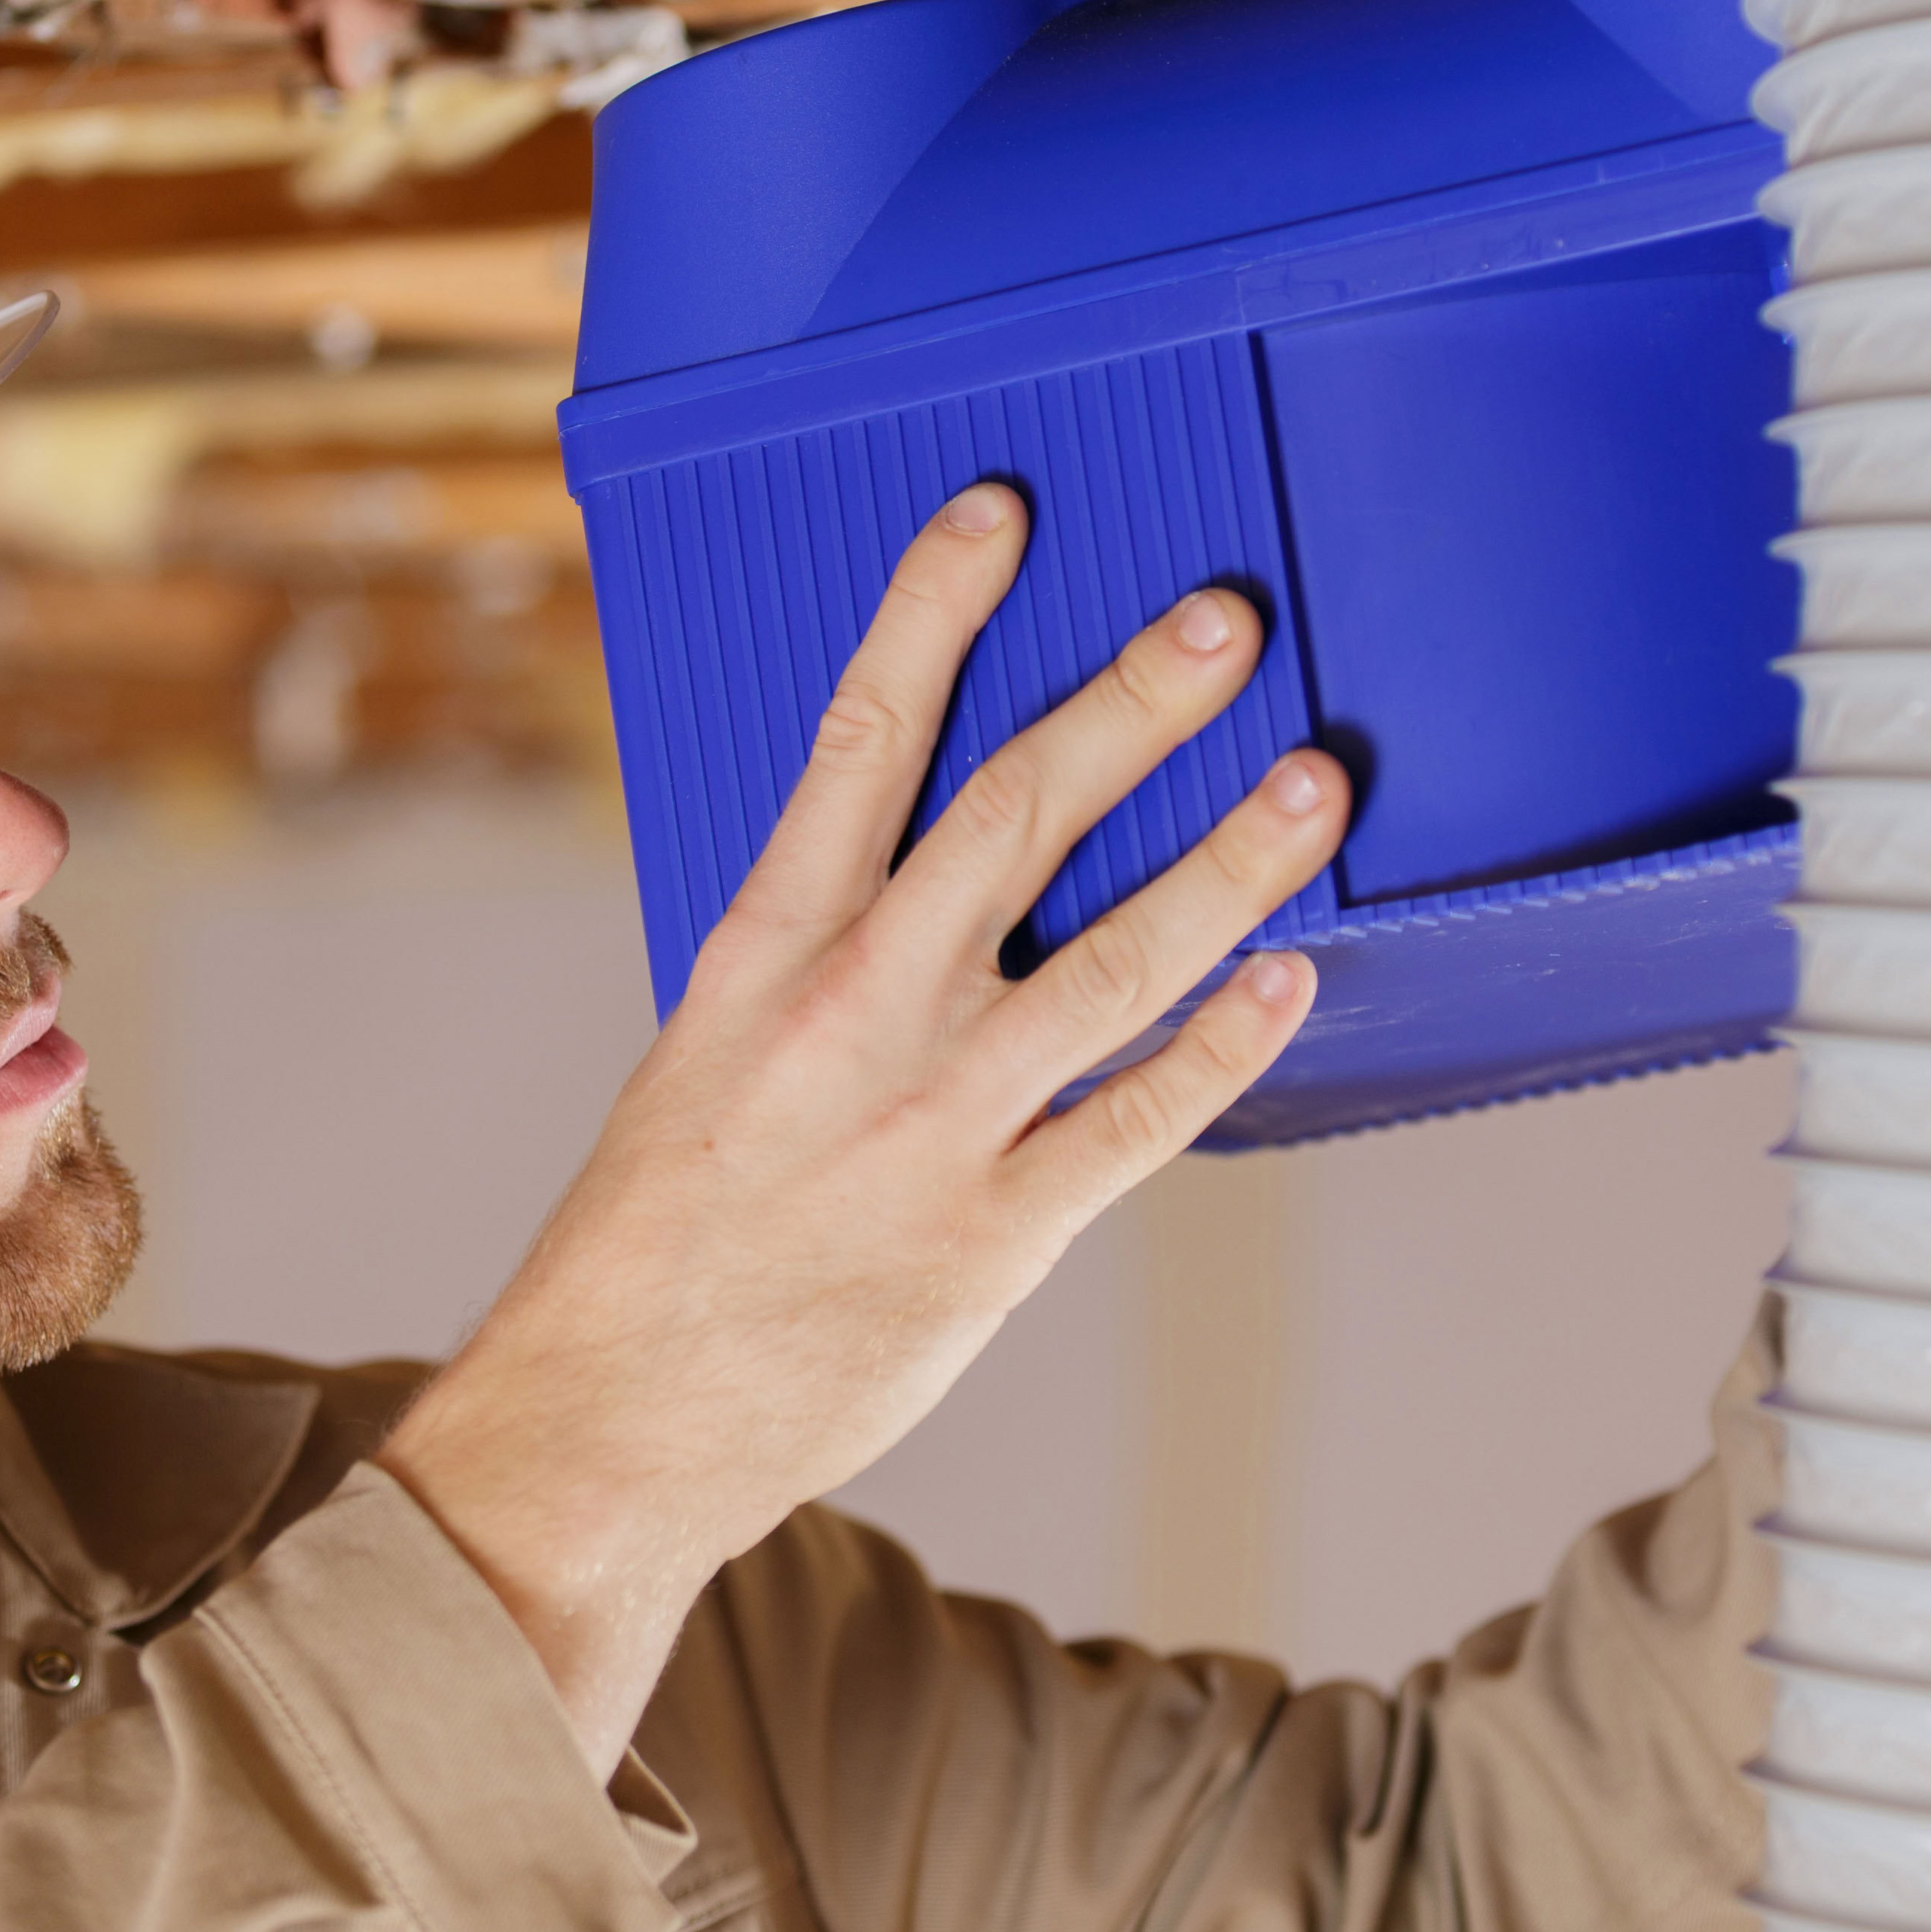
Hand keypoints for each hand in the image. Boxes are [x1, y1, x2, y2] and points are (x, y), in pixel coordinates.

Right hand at [378, 483, 1347, 1773]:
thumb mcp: (707, 1053)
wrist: (610, 1419)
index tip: (997, 512)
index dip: (930, 614)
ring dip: (1230, 861)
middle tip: (1225, 620)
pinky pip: (1137, 1119)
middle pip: (1017, 813)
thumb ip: (815, 960)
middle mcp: (857, 1010)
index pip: (860, 739)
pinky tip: (1289, 981)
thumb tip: (912, 870)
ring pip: (1113, 958)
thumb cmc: (656, 1235)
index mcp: (766, 947)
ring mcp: (934, 1119)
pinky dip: (1223, 1048)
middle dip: (1131, 704)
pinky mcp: (994, 1233)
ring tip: (1320, 782)